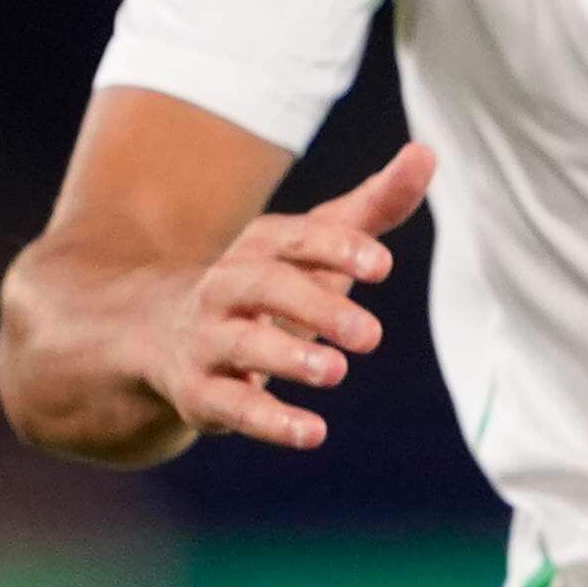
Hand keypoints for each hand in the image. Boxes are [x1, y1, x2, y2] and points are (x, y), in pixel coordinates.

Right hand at [140, 143, 432, 449]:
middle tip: (373, 336)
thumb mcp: (319, 243)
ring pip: (242, 346)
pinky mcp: (201, 394)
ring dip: (287, 358)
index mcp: (259, 247)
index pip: (294, 238)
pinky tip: (314, 433)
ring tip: (336, 372)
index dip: (336, 248)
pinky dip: (271, 421)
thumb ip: (374, 205)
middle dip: (317, 307)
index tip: (384, 265)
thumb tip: (425, 153)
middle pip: (265, 287)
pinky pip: (232, 406)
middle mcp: (226, 287)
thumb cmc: (271, 282)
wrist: (162, 335)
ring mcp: (208, 341)